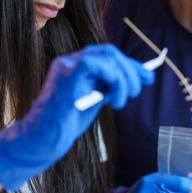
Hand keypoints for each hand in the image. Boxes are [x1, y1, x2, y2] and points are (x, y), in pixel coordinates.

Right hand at [0, 44, 153, 190]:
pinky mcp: (66, 75)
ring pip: (108, 58)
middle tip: (137, 90)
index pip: (108, 55)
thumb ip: (111, 86)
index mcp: (76, 65)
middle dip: (131, 70)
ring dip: (123, 80)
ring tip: (120, 102)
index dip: (130, 65)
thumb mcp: (95, 100)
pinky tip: (111, 99)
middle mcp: (70, 61)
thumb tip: (140, 78)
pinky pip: (96, 64)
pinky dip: (112, 79)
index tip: (147, 77)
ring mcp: (66, 66)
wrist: (44, 140)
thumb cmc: (66, 124)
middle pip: (110, 52)